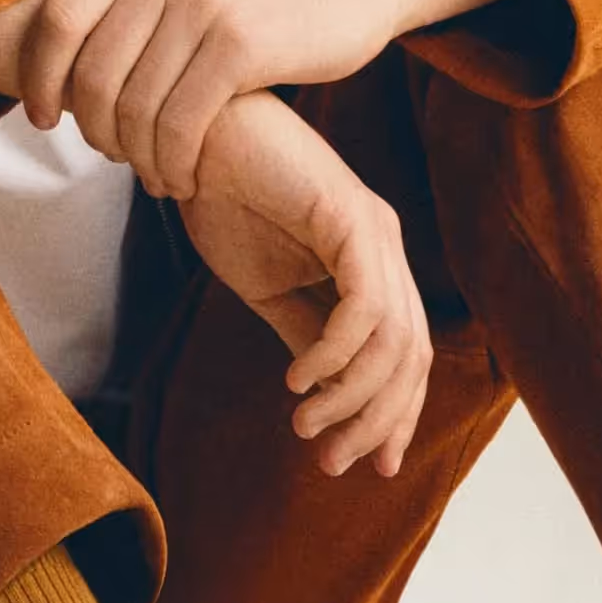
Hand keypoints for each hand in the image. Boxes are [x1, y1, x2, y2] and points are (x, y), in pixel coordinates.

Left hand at [17, 0, 426, 197]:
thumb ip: (121, 2)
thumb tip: (47, 65)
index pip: (57, 21)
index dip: (39, 80)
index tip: (44, 120)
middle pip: (93, 74)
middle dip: (95, 131)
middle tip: (114, 156)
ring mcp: (201, 2)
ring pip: (134, 107)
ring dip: (138, 157)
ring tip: (153, 173)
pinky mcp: (240, 45)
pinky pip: (180, 124)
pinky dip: (173, 163)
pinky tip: (183, 177)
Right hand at [175, 90, 433, 479]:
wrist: (190, 136)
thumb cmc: (223, 199)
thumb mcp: (267, 288)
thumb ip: (305, 335)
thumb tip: (328, 398)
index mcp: (370, 262)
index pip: (406, 354)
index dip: (392, 415)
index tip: (363, 466)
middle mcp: (385, 245)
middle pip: (411, 356)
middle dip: (376, 420)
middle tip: (330, 461)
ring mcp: (374, 229)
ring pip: (393, 341)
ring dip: (350, 398)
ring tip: (304, 423)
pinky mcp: (350, 217)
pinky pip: (363, 308)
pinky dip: (335, 355)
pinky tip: (297, 378)